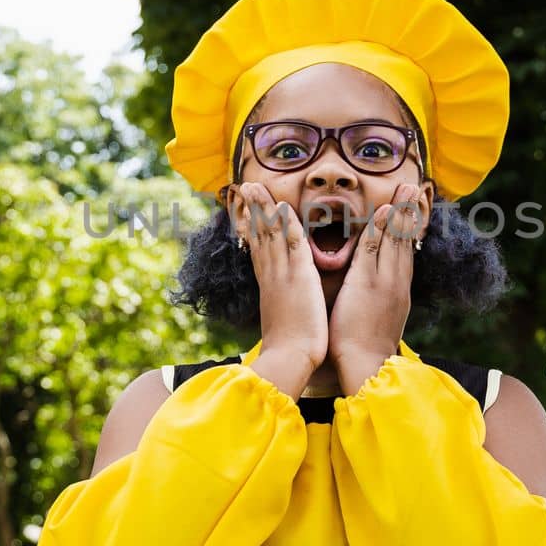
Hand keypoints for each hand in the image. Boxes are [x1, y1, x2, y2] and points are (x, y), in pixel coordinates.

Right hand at [230, 181, 325, 396]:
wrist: (289, 360)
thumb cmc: (289, 348)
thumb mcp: (282, 319)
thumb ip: (280, 305)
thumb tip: (279, 303)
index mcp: (269, 285)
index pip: (259, 249)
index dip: (255, 227)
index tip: (250, 210)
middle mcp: (272, 275)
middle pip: (260, 235)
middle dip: (254, 210)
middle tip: (246, 187)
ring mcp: (283, 274)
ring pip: (272, 234)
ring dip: (264, 208)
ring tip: (255, 186)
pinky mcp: (299, 277)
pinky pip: (292, 244)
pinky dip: (287, 224)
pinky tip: (282, 206)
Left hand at [329, 182, 424, 390]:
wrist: (367, 367)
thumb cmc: (366, 348)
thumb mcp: (379, 318)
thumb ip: (379, 299)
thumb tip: (377, 291)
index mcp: (397, 290)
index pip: (404, 252)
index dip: (407, 227)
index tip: (411, 206)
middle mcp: (396, 283)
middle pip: (405, 240)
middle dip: (409, 211)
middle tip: (414, 185)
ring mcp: (385, 283)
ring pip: (394, 241)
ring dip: (399, 213)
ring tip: (406, 189)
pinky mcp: (369, 286)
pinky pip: (375, 252)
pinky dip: (380, 231)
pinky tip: (383, 212)